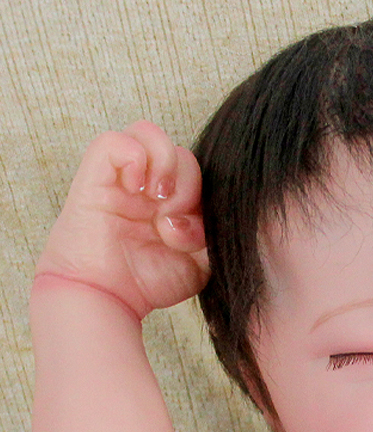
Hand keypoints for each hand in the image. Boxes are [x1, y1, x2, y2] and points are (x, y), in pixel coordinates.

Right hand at [35, 121, 207, 318]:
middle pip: (184, 153)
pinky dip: (134, 160)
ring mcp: (123, 178)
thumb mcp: (202, 262)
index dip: (207, 199)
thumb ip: (217, 232)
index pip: (203, 173)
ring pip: (149, 133)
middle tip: (171, 224)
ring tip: (156, 201)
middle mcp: (149, 185)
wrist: (106, 298)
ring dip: (165, 167)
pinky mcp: (95, 175)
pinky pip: (116, 141)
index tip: (195, 237)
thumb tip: (217, 208)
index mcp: (174, 201)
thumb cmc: (148, 281)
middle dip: (188, 189)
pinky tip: (135, 191)